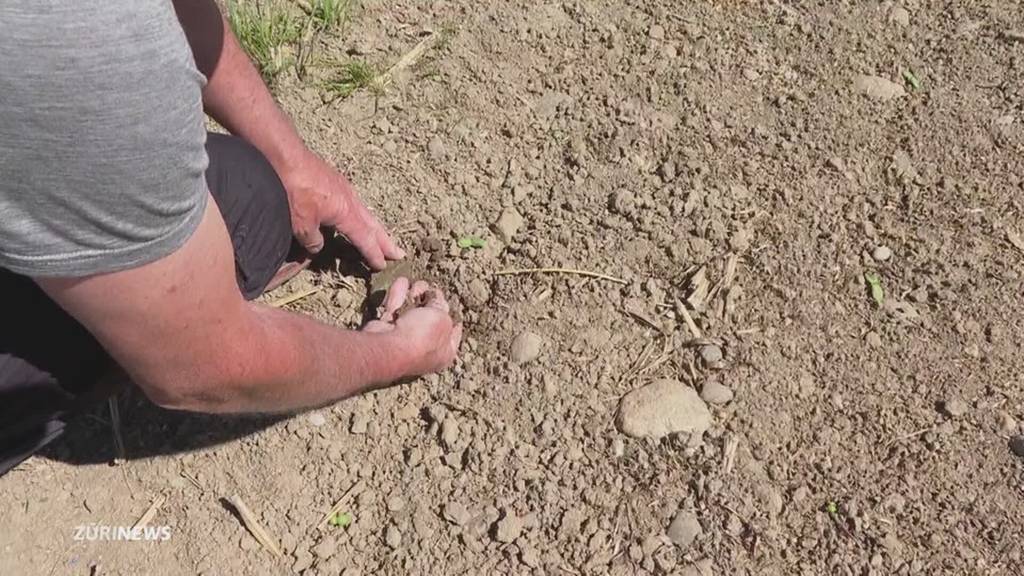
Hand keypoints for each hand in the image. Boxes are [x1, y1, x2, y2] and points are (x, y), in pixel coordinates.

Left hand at [279, 152, 404, 269]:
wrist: (288, 157)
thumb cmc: (296, 190)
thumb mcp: (301, 223)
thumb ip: (313, 240)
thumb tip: (318, 247)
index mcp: (347, 213)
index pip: (365, 238)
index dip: (374, 254)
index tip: (383, 266)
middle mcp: (351, 201)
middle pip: (373, 225)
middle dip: (386, 242)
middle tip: (399, 254)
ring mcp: (345, 189)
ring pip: (366, 213)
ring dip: (376, 228)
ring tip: (382, 238)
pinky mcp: (336, 181)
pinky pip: (355, 203)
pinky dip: (362, 216)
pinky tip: (357, 217)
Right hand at [364, 278, 461, 375]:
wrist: (387, 348)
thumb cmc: (421, 337)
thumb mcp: (442, 318)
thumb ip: (441, 306)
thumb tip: (435, 297)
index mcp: (444, 352)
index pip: (453, 332)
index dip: (453, 315)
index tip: (452, 300)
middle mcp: (425, 349)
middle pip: (430, 319)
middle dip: (430, 301)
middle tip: (430, 289)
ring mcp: (405, 341)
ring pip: (411, 312)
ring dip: (414, 296)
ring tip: (417, 285)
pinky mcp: (387, 332)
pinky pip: (395, 311)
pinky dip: (398, 297)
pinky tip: (401, 283)